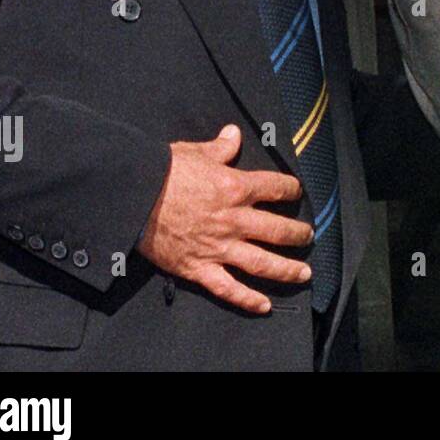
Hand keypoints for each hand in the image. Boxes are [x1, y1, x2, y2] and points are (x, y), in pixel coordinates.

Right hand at [137, 125, 313, 314]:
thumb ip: (221, 147)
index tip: (297, 193)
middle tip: (308, 236)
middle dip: (298, 234)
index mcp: (235, 187)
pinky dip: (247, 299)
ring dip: (287, 269)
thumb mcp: (196, 152)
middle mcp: (233, 219)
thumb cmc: (162, 172)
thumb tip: (234, 133)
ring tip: (304, 273)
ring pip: (262, 263)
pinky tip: (264, 306)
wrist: (131, 197)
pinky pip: (228, 288)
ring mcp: (218, 247)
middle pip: (278, 230)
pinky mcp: (198, 268)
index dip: (292, 190)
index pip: (276, 188)